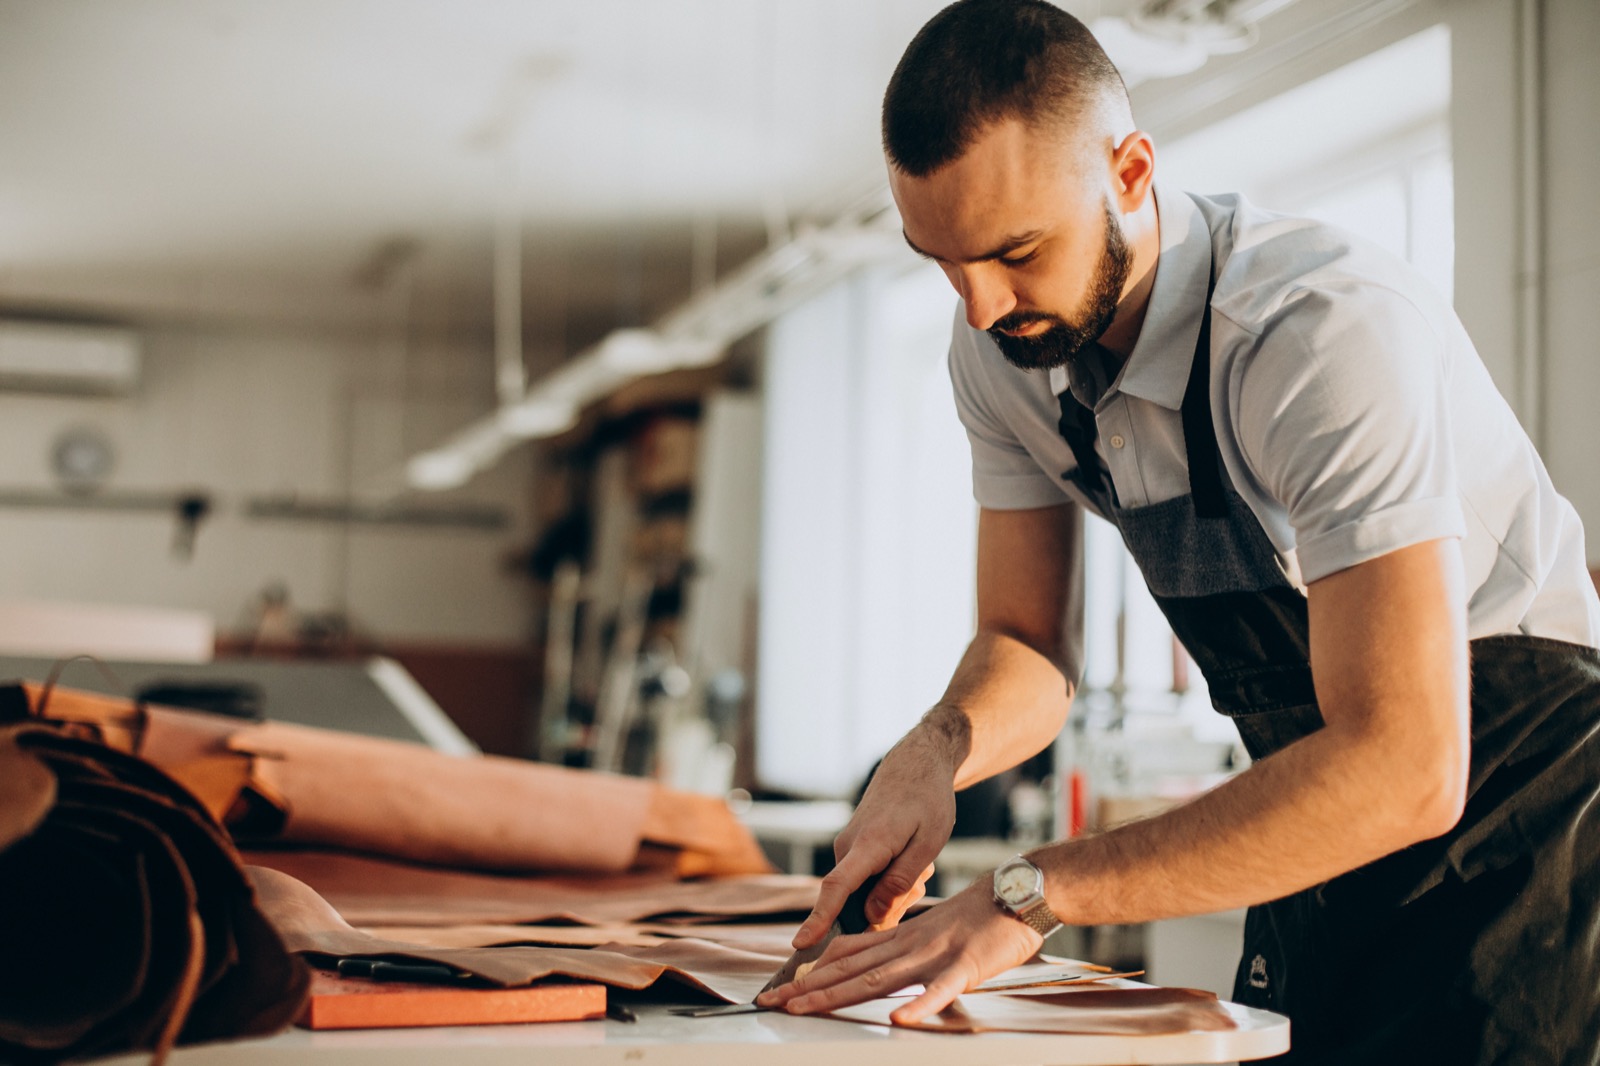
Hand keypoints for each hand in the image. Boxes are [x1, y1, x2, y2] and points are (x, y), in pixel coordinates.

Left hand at [758, 873, 1042, 1023]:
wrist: (1016, 892)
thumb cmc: (977, 917)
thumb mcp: (925, 929)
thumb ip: (892, 946)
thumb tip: (857, 960)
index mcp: (899, 938)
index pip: (845, 955)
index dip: (811, 973)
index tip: (780, 990)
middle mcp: (908, 945)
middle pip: (850, 969)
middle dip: (809, 988)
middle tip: (773, 1003)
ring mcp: (934, 955)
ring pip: (879, 978)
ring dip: (839, 994)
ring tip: (806, 1008)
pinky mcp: (965, 967)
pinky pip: (940, 990)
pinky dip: (919, 1005)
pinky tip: (898, 1019)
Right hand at [792, 732, 957, 948]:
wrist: (915, 764)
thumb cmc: (927, 800)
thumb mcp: (928, 843)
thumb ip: (900, 882)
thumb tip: (873, 918)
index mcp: (868, 845)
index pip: (836, 888)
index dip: (819, 919)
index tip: (801, 944)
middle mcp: (848, 847)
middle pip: (858, 902)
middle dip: (890, 905)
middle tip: (921, 879)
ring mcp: (848, 847)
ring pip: (866, 892)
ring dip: (895, 890)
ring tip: (919, 864)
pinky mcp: (853, 849)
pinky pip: (867, 880)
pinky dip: (890, 879)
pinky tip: (910, 860)